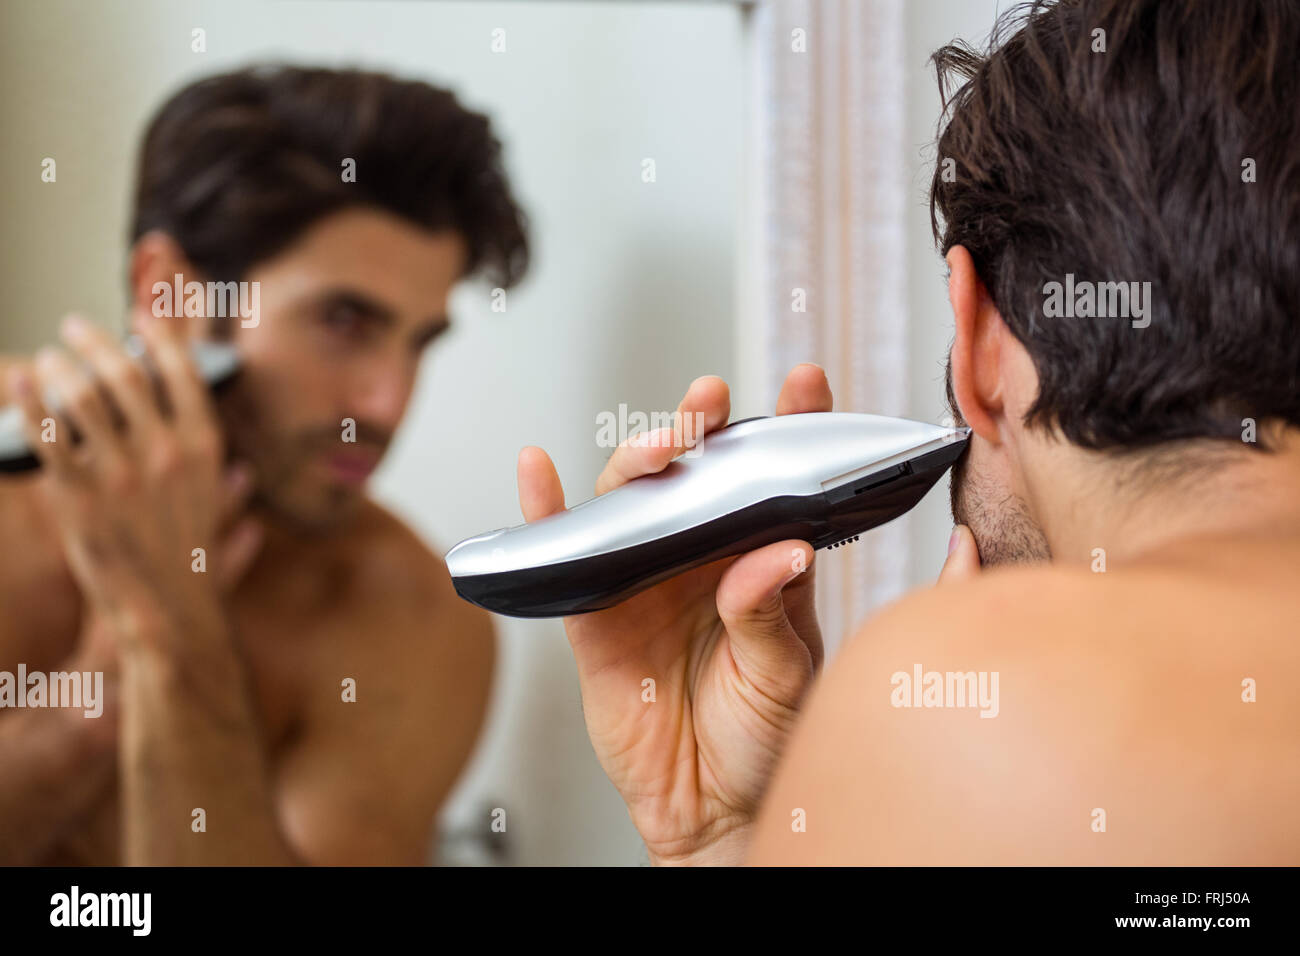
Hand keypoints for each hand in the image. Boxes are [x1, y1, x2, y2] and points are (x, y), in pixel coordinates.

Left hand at [7, 313, 262, 650]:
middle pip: (124, 373)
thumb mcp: (217, 503)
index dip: (157, 334)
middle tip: (75, 329)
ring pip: (82, 395)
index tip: (137, 317)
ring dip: (60, 366)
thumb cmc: (191, 559)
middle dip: (94, 340)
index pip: (180, 371)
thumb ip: (216, 473)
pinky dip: (31, 401)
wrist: (167, 609)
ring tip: (48, 360)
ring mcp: (123, 472)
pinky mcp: (81, 496)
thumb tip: (235, 466)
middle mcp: (166, 451)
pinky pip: (49, 436)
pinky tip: (21, 383)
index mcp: (204, 446)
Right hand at [517, 364, 831, 863]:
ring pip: (632, 502)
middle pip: (695, 475)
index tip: (806, 381)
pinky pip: (566, 556)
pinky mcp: (596, 616)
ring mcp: (645, 581)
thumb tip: (778, 555)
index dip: (791, 427)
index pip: (776, 482)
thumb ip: (772, 613)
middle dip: (703, 428)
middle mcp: (700, 560)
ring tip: (662, 442)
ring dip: (638, 461)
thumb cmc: (762, 739)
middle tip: (713, 400)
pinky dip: (545, 513)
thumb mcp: (786, 677)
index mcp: (760, 562)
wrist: (712, 807)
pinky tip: (537, 471)